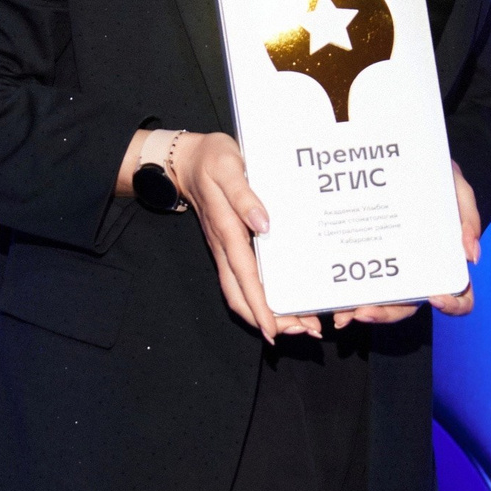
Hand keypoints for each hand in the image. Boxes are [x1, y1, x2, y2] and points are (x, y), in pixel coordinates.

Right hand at [165, 129, 321, 344]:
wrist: (188, 160)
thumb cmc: (212, 160)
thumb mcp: (228, 168)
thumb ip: (244, 195)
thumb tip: (264, 223)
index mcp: (227, 231)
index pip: (244, 276)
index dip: (259, 305)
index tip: (274, 329)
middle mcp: (225, 247)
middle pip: (241, 295)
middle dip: (268, 319)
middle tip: (303, 331)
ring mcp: (227, 250)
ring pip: (241, 292)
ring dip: (268, 312)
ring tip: (301, 324)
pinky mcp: (231, 247)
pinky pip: (244, 280)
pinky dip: (263, 297)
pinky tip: (285, 300)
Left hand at [332, 161, 480, 328]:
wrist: (410, 165)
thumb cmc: (439, 180)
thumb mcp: (457, 188)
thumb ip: (467, 216)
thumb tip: (471, 256)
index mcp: (446, 264)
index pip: (460, 297)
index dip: (452, 305)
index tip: (436, 296)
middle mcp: (419, 274)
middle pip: (409, 307)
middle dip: (386, 314)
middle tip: (364, 311)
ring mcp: (393, 271)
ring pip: (381, 303)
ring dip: (361, 310)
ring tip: (342, 312)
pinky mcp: (369, 260)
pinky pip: (359, 284)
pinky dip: (345, 296)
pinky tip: (331, 300)